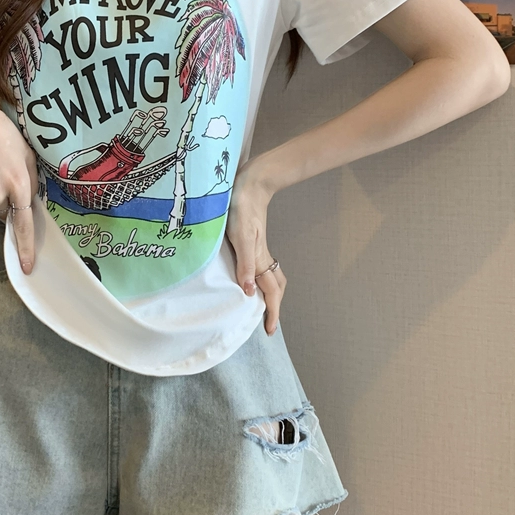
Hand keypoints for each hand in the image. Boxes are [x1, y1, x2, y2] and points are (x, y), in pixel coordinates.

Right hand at [0, 109, 38, 273]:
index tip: (27, 267)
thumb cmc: (5, 137)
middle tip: (3, 176)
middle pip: (6, 213)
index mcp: (19, 185)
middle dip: (8, 201)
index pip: (24, 225)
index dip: (26, 248)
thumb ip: (31, 185)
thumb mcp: (28, 159)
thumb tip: (29, 206)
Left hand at [225, 158, 286, 335]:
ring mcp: (259, 248)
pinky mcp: (253, 241)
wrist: (249, 184)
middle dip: (275, 306)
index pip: (271, 291)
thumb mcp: (240, 236)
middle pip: (275, 286)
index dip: (273, 311)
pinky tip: (251, 280)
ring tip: (263, 307)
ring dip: (270, 294)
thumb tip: (250, 292)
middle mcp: (262, 256)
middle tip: (269, 324)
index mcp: (260, 258)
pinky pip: (262, 267)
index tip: (270, 330)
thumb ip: (245, 263)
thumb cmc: (241, 208)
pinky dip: (261, 280)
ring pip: (270, 276)